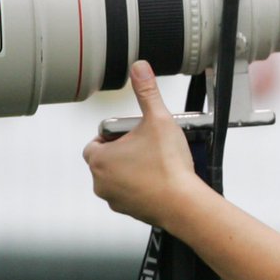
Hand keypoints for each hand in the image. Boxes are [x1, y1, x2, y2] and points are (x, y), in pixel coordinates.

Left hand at [82, 61, 205, 227]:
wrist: (184, 204)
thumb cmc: (168, 166)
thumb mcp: (158, 120)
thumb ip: (147, 92)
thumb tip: (139, 68)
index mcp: (98, 159)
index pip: (95, 141)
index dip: (114, 135)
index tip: (133, 134)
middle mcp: (100, 182)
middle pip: (107, 159)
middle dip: (124, 152)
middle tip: (148, 147)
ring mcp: (114, 199)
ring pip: (118, 177)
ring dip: (132, 170)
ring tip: (156, 164)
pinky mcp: (129, 211)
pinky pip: (131, 194)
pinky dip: (142, 187)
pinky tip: (160, 181)